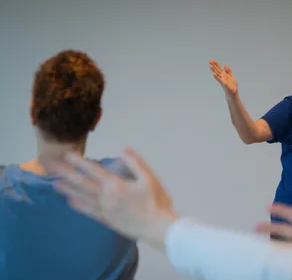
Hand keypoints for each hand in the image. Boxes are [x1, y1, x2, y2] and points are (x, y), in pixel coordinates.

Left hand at [42, 147, 176, 249]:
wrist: (156, 227)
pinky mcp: (106, 220)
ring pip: (82, 197)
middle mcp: (105, 196)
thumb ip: (136, 163)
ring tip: (54, 184)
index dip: (79, 162)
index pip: (93, 170)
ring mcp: (104, 209)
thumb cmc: (155, 201)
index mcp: (116, 184)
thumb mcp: (149, 179)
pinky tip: (70, 202)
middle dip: (66, 174)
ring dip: (67, 190)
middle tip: (51, 167)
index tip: (67, 155)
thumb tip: (124, 150)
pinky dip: (78, 206)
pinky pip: (88, 211)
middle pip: (82, 183)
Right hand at [209, 60, 238, 96]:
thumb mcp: (231, 77)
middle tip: (209, 61)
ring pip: (217, 74)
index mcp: (224, 75)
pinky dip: (216, 77)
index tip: (212, 60)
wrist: (233, 94)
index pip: (219, 68)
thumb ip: (228, 71)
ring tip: (210, 66)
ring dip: (214, 70)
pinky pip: (220, 80)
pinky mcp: (224, 84)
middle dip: (214, 66)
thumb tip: (225, 65)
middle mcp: (222, 77)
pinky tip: (213, 74)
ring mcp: (222, 80)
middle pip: (217, 70)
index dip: (216, 64)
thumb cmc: (232, 86)